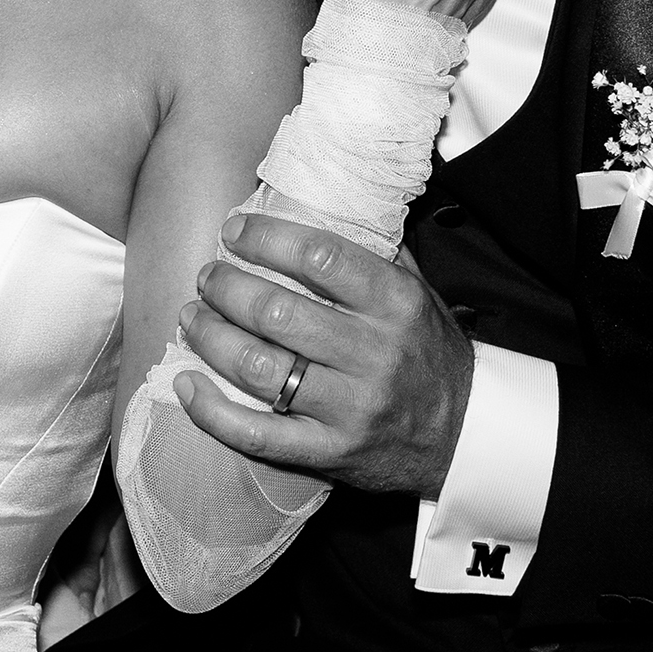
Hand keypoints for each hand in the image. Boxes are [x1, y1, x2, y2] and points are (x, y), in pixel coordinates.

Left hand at [178, 209, 473, 497]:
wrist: (465, 436)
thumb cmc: (430, 354)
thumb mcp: (419, 293)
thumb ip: (374, 251)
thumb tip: (319, 199)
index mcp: (396, 304)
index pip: (320, 258)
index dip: (266, 239)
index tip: (233, 230)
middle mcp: (373, 354)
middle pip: (277, 312)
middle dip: (226, 287)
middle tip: (207, 276)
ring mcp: (350, 408)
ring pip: (259, 367)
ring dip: (211, 336)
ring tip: (192, 316)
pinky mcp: (329, 452)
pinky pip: (257, 434)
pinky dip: (212, 410)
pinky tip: (186, 383)